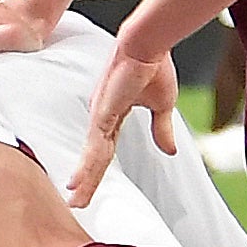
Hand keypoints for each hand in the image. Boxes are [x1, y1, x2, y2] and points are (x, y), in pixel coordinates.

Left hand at [67, 39, 180, 209]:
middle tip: (77, 203)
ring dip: (85, 180)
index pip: (104, 149)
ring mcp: (100, 116)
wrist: (149, 43)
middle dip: (87, 181)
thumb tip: (169, 152)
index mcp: (112, 114)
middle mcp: (101, 117)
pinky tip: (78, 181)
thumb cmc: (154, 66)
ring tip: (76, 201)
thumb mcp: (162, 105)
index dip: (96, 168)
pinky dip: (86, 165)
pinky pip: (95, 146)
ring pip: (92, 156)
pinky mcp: (104, 113)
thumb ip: (161, 129)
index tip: (88, 185)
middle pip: (94, 157)